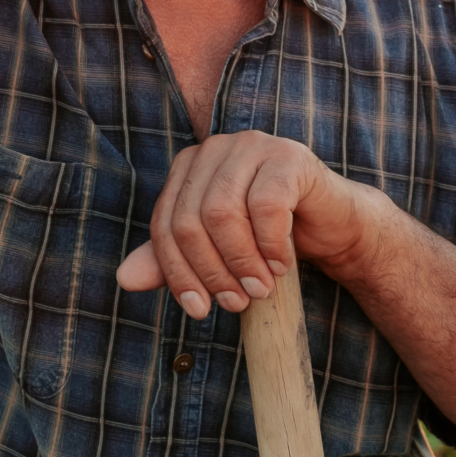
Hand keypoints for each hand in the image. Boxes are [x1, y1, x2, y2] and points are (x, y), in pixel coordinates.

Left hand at [116, 131, 384, 319]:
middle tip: (236, 303)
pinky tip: (280, 265)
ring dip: (240, 261)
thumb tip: (124, 279)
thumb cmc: (268, 239)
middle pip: (190, 220)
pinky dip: (271, 244)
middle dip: (211, 271)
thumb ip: (172, 261)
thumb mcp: (215, 254)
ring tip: (258, 288)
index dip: (178, 272)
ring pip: (223, 212)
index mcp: (189, 167)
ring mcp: (253, 147)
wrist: (331, 226)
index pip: (165, 224)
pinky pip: (266, 204)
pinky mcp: (289, 157)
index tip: (199, 309)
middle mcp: (215, 149)